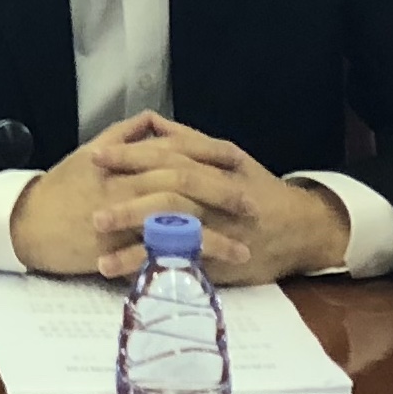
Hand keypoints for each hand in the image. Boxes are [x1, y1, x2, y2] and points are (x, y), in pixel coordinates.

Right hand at [5, 132, 254, 281]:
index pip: (177, 152)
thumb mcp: (90, 152)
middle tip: (253, 203)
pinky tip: (214, 271)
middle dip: (223, 192)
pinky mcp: (121, 248)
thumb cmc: (59, 188)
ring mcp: (127, 217)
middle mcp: (130, 185)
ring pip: (180, 219)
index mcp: (126, 160)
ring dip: (217, 232)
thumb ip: (124, 135)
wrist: (29, 224)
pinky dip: (193, 260)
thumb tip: (153, 120)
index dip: (209, 156)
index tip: (238, 163)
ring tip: (246, 245)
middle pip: (186, 183)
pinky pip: (164, 253)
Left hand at [88, 114, 352, 283]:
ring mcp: (221, 228)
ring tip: (98, 247)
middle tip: (90, 208)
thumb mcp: (230, 158)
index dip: (132, 155)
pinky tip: (122, 271)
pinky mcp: (221, 260)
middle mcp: (219, 194)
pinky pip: (182, 262)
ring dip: (135, 239)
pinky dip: (152, 266)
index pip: (170, 155)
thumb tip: (151, 122)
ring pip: (176, 229)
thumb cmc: (258, 189)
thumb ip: (189, 140)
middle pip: (170, 191)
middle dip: (127, 198)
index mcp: (218, 164)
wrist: (302, 228)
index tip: (95, 156)